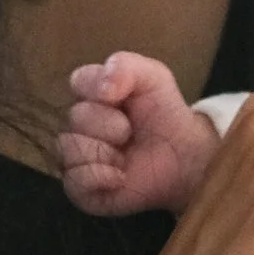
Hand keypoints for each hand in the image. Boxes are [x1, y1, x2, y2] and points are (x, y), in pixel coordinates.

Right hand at [60, 53, 219, 215]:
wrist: (184, 158)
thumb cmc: (164, 115)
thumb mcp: (154, 77)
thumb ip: (126, 66)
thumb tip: (103, 89)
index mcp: (91, 95)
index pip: (77, 82)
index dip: (97, 88)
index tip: (119, 97)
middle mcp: (78, 125)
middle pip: (75, 117)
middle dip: (110, 125)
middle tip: (131, 132)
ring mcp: (76, 157)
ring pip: (69, 148)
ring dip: (105, 152)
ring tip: (126, 156)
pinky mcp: (81, 188)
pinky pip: (74, 180)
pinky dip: (100, 177)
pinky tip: (121, 177)